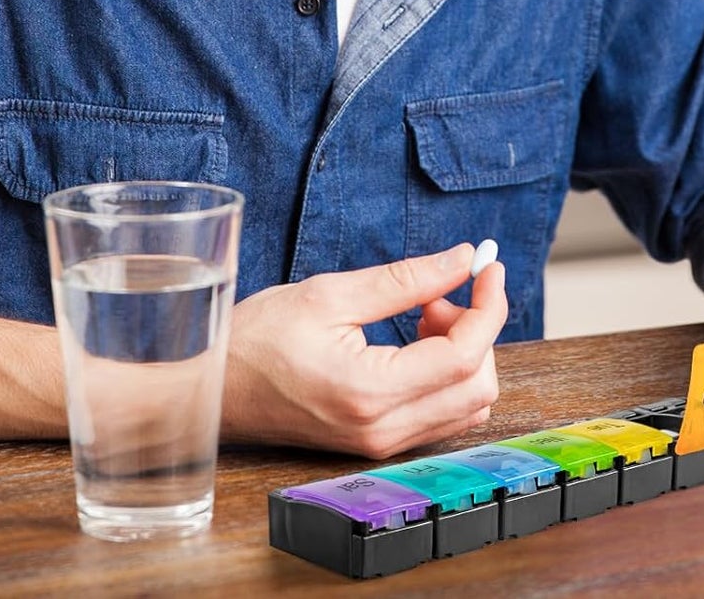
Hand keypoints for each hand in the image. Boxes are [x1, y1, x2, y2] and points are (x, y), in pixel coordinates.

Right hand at [221, 244, 507, 459]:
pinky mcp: (377, 443)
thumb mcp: (330, 293)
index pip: (465, 355)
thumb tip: (463, 260)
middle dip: (474, 329)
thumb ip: (405, 279)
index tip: (488, 267)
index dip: (488, 305)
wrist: (214, 390)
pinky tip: (411, 343)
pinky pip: (442, 414)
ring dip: (461, 353)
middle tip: (433, 294)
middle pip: (478, 384)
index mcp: (371, 390)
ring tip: (418, 317)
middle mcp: (383, 428)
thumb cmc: (257, 338)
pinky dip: (445, 374)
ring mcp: (382, 443)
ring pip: (467, 404)